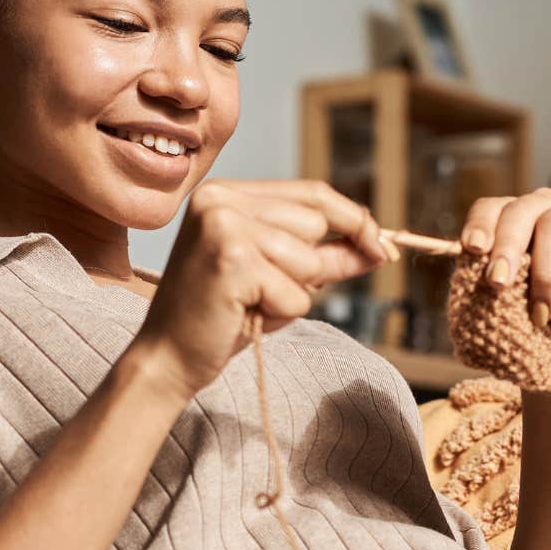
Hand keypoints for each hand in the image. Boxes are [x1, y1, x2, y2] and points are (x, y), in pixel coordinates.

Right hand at [128, 180, 389, 400]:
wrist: (167, 357)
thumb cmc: (221, 316)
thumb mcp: (279, 275)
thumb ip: (325, 255)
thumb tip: (379, 246)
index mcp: (229, 193)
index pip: (313, 193)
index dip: (355, 221)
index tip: (383, 248)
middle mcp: (222, 199)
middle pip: (317, 223)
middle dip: (315, 266)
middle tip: (269, 293)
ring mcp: (224, 226)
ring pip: (310, 260)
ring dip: (293, 294)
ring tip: (251, 303)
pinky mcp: (232, 260)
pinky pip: (297, 294)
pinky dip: (281, 314)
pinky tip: (243, 314)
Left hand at [459, 187, 550, 325]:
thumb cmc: (545, 306)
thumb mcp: (516, 295)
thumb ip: (495, 282)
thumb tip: (465, 285)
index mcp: (513, 217)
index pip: (490, 208)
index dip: (480, 225)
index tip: (473, 249)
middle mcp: (544, 206)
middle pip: (520, 211)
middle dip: (506, 248)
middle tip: (498, 283)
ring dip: (543, 271)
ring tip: (539, 313)